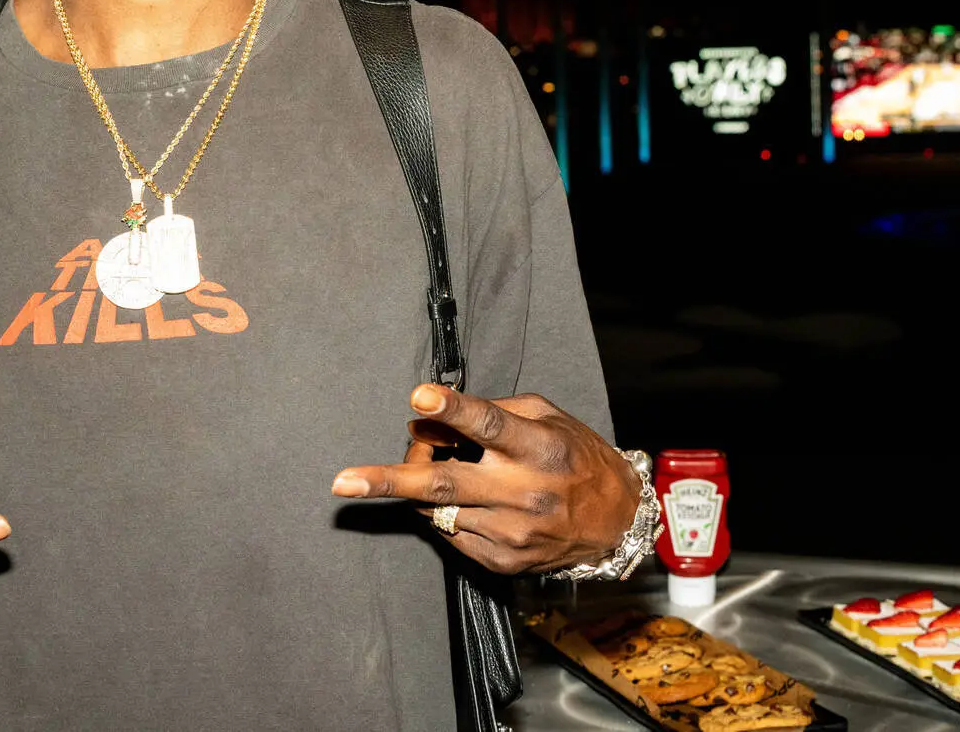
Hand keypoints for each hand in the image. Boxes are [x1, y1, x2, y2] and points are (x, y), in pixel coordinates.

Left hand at [330, 385, 635, 574]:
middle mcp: (524, 493)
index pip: (490, 425)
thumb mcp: (544, 416)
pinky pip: (451, 534)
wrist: (616, 520)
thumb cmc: (573, 455)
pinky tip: (463, 499)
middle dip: (390, 481)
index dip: (453, 410)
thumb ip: (490, 412)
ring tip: (425, 467)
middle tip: (343, 481)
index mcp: (538, 447)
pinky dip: (443, 513)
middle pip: (446, 485)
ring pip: (438, 510)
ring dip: (417, 488)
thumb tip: (426, 420)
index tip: (419, 398)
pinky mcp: (503, 562)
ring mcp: (512, 533)